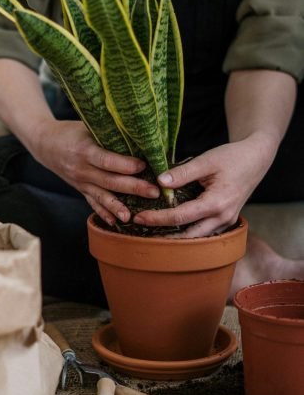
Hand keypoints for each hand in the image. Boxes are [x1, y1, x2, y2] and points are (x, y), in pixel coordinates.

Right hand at [31, 120, 159, 224]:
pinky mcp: (80, 189)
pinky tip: (116, 223)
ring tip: (134, 216)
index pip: (106, 160)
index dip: (125, 165)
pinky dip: (104, 213)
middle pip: (109, 181)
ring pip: (102, 196)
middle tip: (154, 192)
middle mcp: (81, 169)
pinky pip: (92, 203)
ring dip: (119, 207)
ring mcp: (80, 182)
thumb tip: (137, 135)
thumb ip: (107, 132)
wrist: (45, 143)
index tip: (144, 165)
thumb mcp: (86, 126)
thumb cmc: (70, 131)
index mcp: (83, 150)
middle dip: (133, 187)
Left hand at [133, 134, 276, 236]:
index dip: (158, 218)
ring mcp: (226, 221)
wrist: (256, 158)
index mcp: (217, 203)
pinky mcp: (225, 220)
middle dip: (163, 234)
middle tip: (140, 228)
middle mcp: (223, 217)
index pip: (181, 217)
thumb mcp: (206, 160)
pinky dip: (187, 231)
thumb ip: (182, 173)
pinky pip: (204, 232)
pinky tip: (171, 227)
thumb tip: (159, 182)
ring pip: (197, 237)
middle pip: (188, 235)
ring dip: (175, 237)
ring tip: (152, 232)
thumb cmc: (232, 157)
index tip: (139, 217)